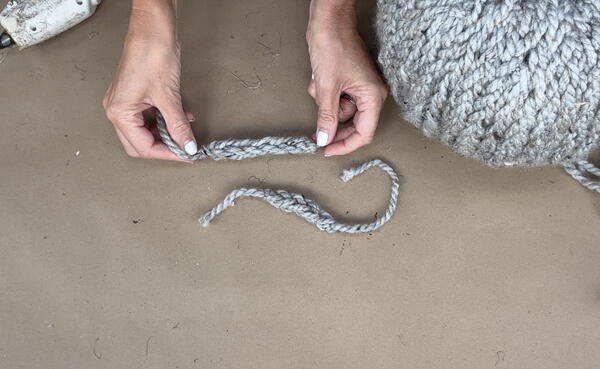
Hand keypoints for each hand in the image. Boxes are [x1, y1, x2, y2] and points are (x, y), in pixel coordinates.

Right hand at [103, 4, 196, 161]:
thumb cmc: (152, 53)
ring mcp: (124, 102)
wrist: (153, 29)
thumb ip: (178, 126)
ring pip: (145, 132)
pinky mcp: (134, 95)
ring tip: (183, 133)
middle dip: (164, 148)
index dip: (167, 154)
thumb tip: (187, 145)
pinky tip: (179, 118)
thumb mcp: (169, 97)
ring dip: (165, 134)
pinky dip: (164, 121)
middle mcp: (117, 109)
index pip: (143, 147)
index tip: (186, 154)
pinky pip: (148, 118)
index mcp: (119, 112)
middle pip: (140, 144)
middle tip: (184, 149)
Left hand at [307, 9, 387, 155]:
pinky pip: (337, 98)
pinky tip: (320, 79)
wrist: (328, 21)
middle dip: (332, 124)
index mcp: (373, 96)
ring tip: (318, 85)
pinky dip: (326, 94)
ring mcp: (362, 88)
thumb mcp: (326, 87)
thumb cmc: (333, 46)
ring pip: (341, 110)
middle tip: (316, 134)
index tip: (328, 150)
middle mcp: (372, 94)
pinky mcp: (351, 82)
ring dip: (325, 103)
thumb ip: (326, 117)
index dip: (345, 145)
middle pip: (353, 124)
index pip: (363, 133)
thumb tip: (325, 139)